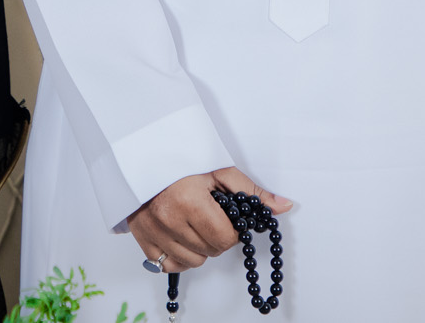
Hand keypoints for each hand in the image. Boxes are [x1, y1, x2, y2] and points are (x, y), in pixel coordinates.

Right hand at [126, 167, 291, 271]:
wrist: (141, 159)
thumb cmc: (180, 162)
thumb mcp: (219, 170)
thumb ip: (251, 191)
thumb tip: (283, 206)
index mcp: (189, 199)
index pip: (225, 237)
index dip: (232, 230)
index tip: (227, 217)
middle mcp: (169, 218)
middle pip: (211, 251)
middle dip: (217, 237)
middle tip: (210, 217)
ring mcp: (154, 232)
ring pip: (194, 261)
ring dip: (200, 248)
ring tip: (194, 224)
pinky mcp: (143, 240)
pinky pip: (170, 265)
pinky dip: (180, 256)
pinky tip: (181, 237)